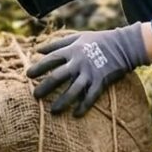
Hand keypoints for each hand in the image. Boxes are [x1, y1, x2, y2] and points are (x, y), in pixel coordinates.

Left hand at [26, 24, 149, 116]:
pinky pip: (91, 96)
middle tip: (35, 96)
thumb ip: (57, 43)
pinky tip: (76, 115)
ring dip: (62, 101)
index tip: (28, 75)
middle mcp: (79, 62)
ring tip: (53, 111)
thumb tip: (38, 49)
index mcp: (72, 50)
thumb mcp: (78, 36)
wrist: (124, 44)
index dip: (39, 67)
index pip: (51, 59)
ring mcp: (90, 73)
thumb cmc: (99, 40)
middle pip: (58, 76)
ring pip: (73, 89)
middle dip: (45, 86)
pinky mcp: (101, 81)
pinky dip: (84, 106)